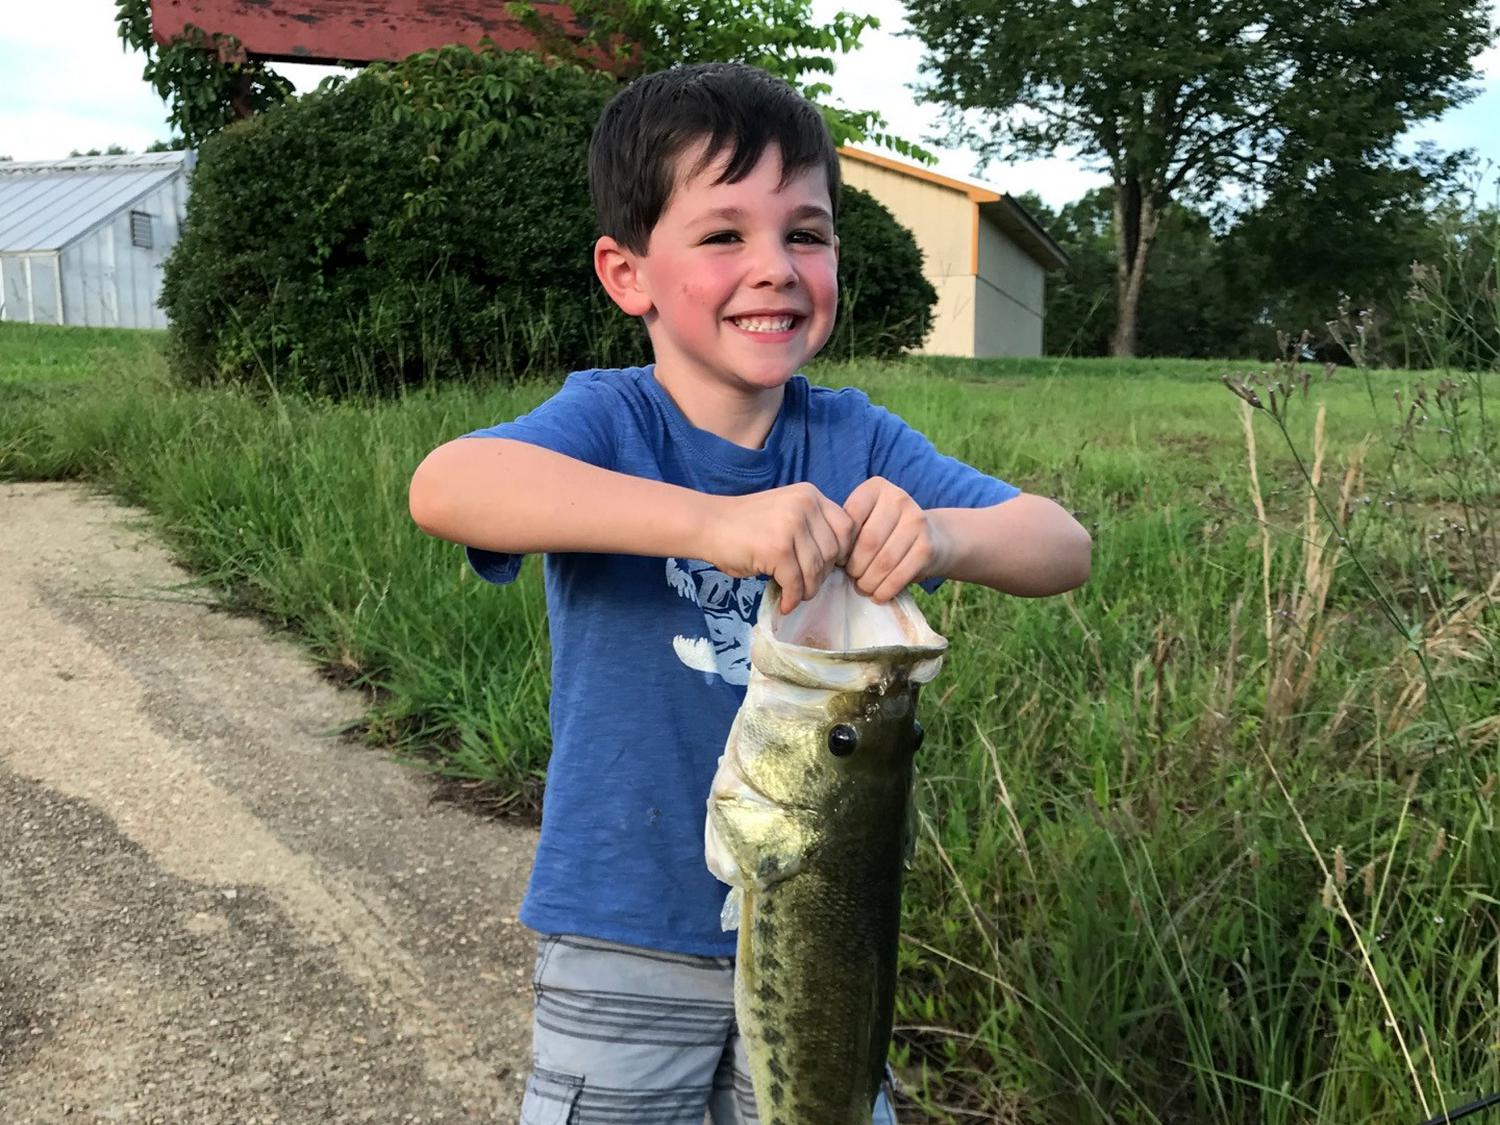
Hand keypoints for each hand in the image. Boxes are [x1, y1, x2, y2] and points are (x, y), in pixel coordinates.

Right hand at [704, 484, 856, 612]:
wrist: (707, 524)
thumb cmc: (745, 525)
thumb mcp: (786, 513)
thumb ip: (811, 528)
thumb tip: (836, 563)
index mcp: (810, 495)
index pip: (847, 528)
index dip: (840, 553)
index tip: (825, 567)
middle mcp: (805, 506)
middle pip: (833, 552)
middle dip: (821, 575)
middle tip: (804, 585)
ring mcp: (791, 526)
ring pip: (816, 570)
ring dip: (807, 590)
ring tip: (794, 595)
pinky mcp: (777, 549)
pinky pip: (796, 583)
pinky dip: (792, 599)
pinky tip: (784, 603)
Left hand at [843, 477, 950, 602]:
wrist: (934, 537)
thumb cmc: (887, 531)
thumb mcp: (866, 519)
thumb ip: (847, 529)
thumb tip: (828, 556)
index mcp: (876, 488)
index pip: (850, 519)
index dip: (841, 545)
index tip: (840, 560)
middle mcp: (899, 498)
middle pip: (868, 542)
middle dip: (855, 567)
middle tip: (852, 577)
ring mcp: (916, 521)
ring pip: (883, 561)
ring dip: (868, 582)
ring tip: (863, 587)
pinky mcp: (927, 547)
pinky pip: (899, 575)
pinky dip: (884, 590)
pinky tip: (878, 595)